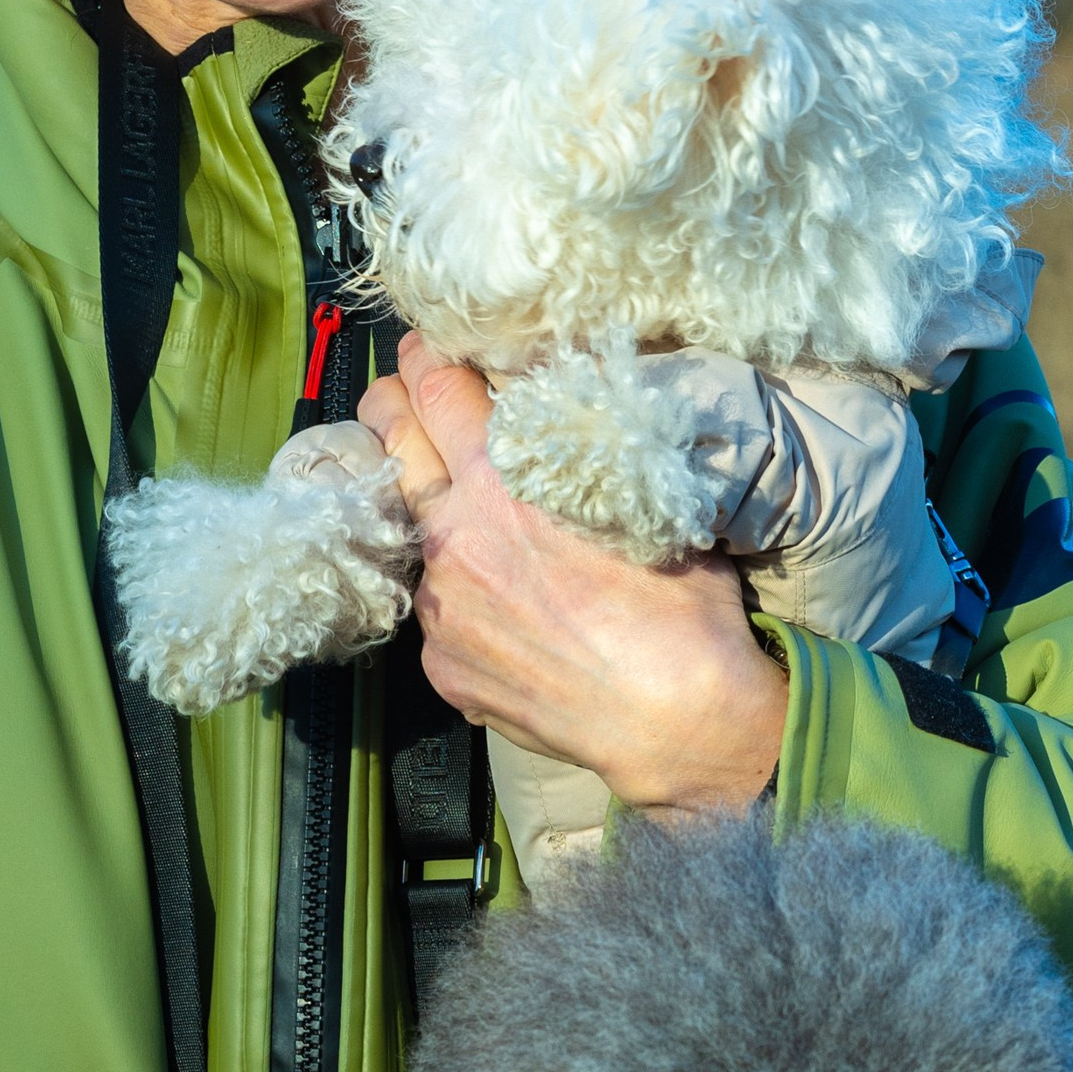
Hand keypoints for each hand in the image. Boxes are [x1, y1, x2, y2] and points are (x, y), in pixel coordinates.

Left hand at [359, 336, 787, 813]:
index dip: (428, 360)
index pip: (438, 390)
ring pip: (422, 540)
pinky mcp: (442, 665)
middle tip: (397, 395)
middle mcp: (455, 537)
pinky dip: (465, 604)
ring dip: (441, 523)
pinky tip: (511, 616)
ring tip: (482, 532)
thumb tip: (569, 419)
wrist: (677, 720)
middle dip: (391, 408)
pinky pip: (442, 616)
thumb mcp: (642, 499)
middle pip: (394, 444)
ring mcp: (440, 606)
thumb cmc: (681, 609)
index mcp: (504, 481)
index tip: (424, 351)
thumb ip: (583, 456)